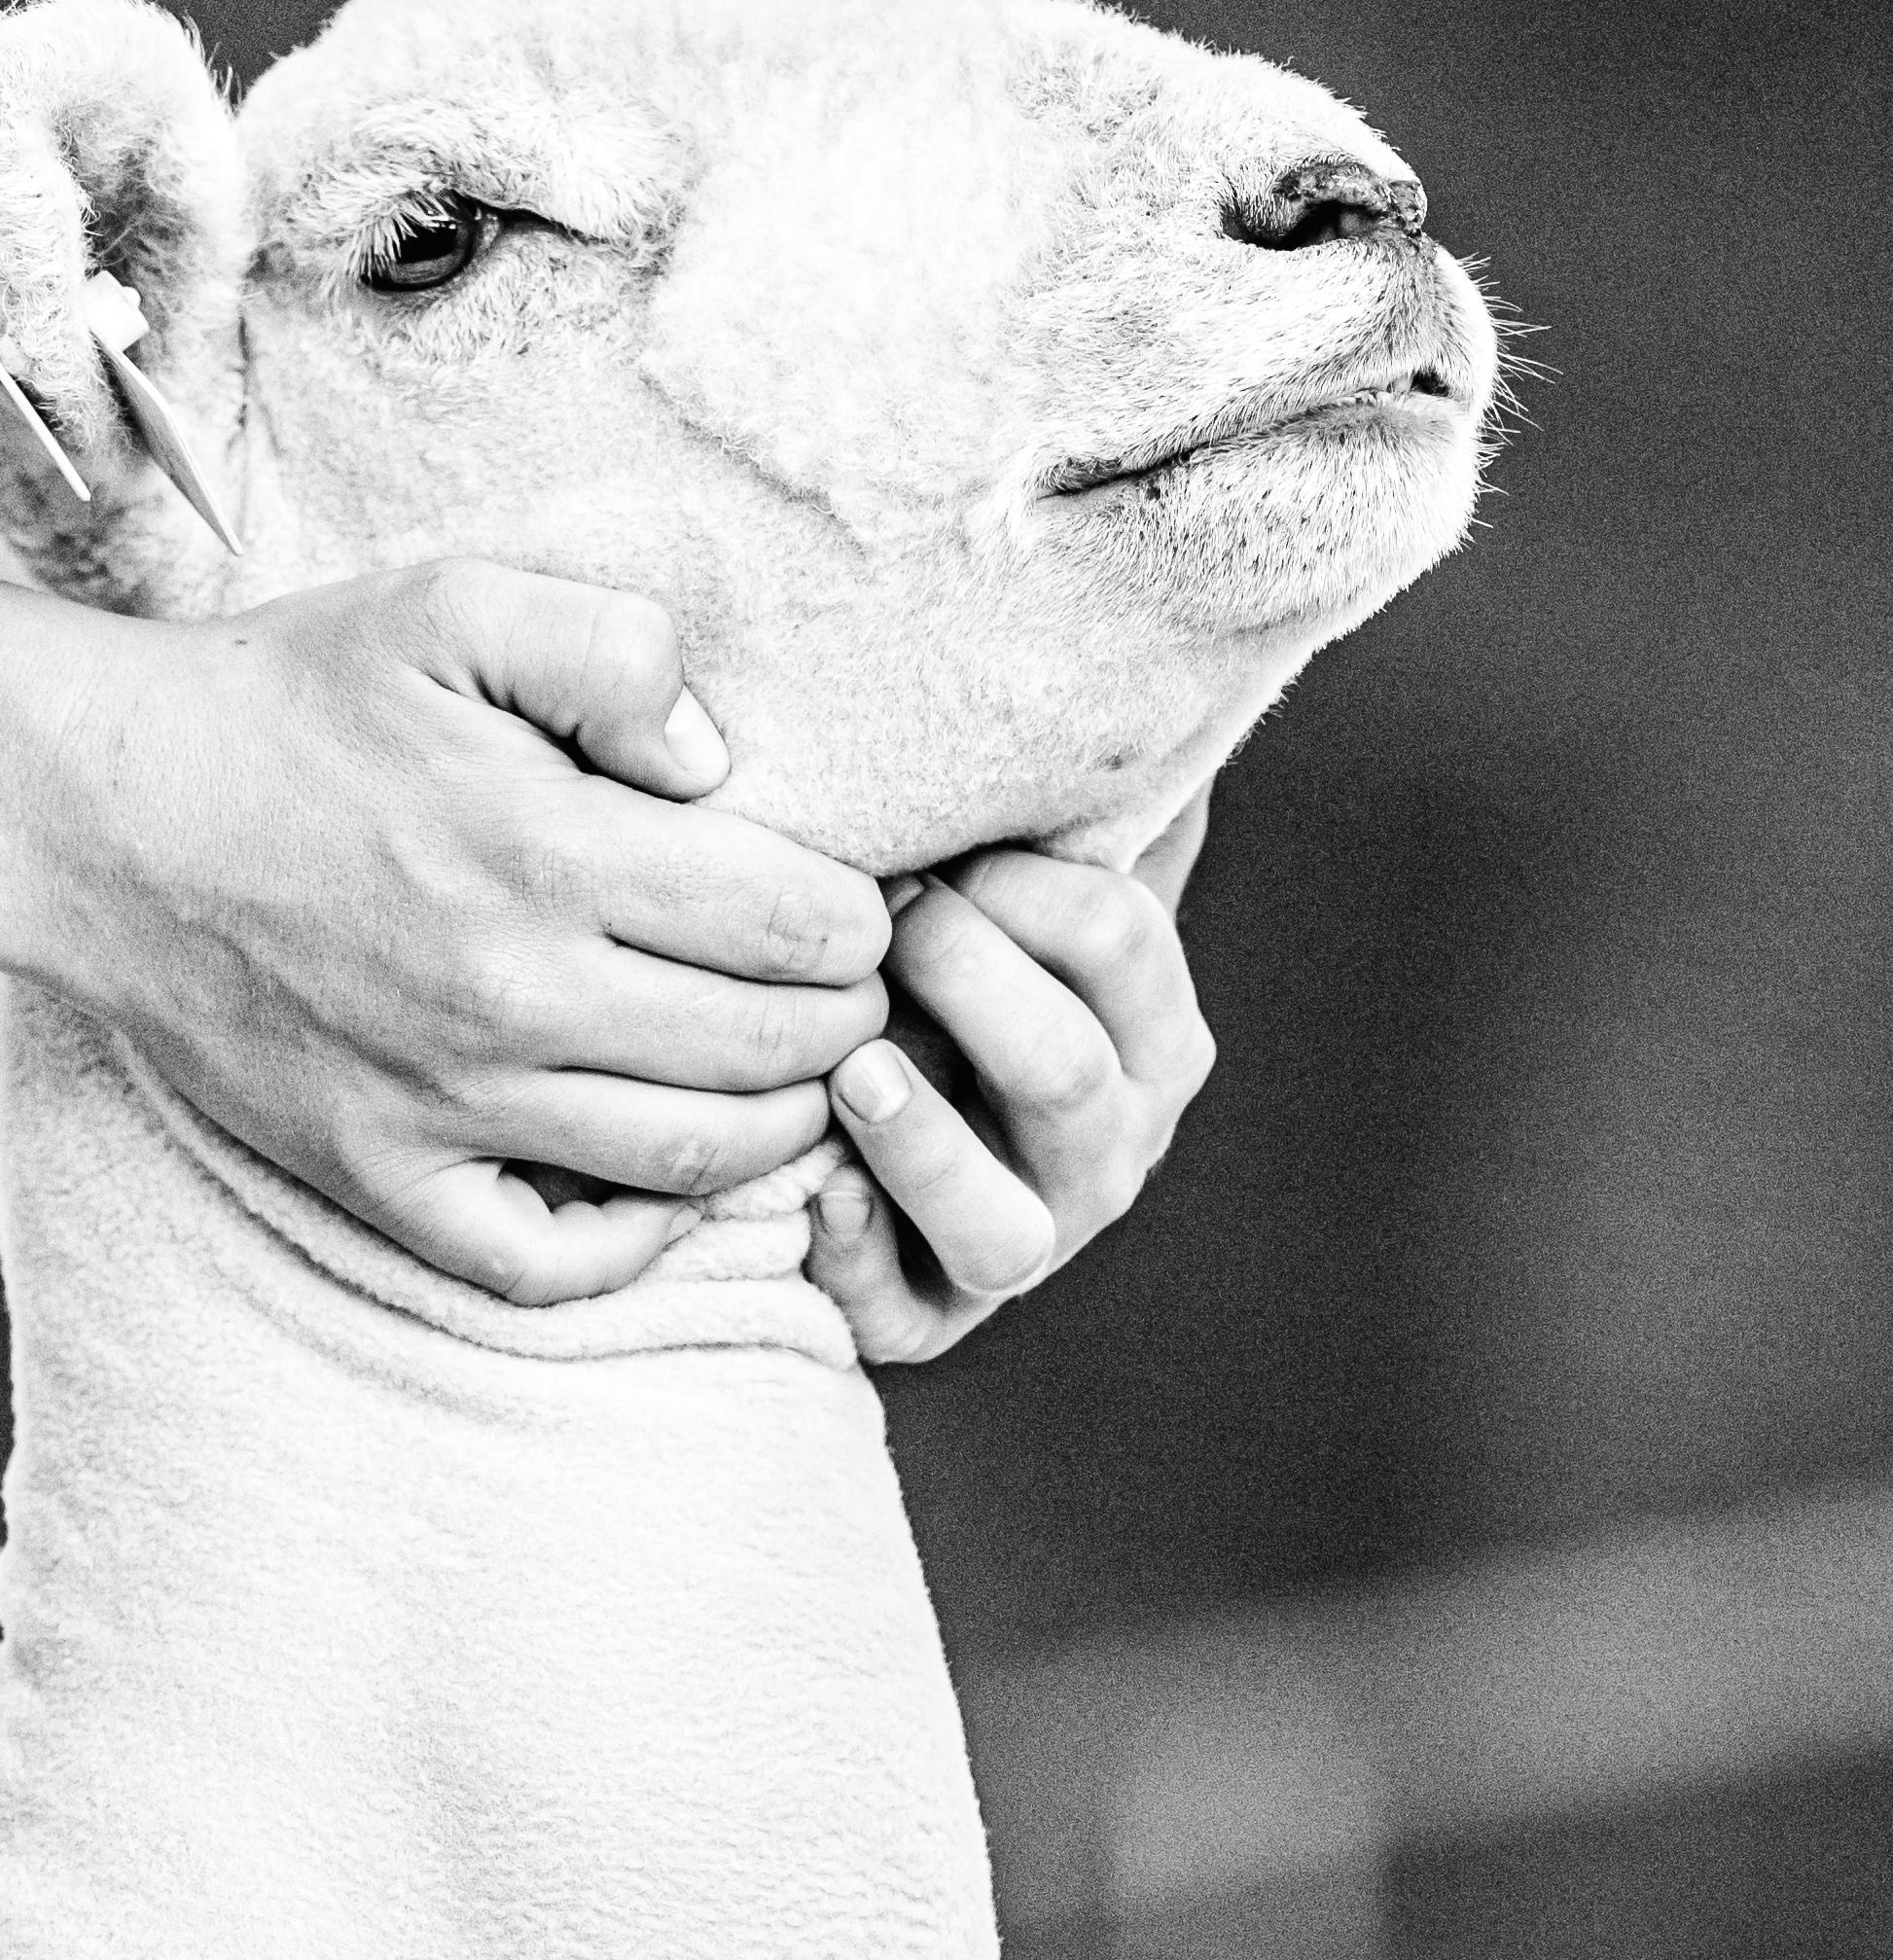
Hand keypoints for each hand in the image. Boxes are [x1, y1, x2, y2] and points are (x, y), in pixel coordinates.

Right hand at [24, 560, 891, 1304]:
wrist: (104, 815)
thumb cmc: (288, 703)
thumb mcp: (453, 607)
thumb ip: (614, 650)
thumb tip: (718, 763)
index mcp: (548, 852)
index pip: (796, 924)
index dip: (861, 917)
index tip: (857, 902)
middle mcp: (512, 998)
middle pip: (770, 1051)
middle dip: (846, 1019)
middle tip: (851, 988)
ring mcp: (444, 1105)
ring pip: (692, 1160)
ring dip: (783, 1123)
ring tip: (792, 1072)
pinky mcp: (377, 1174)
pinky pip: (542, 1264)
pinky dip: (632, 1245)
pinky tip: (665, 1186)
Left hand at [805, 791, 1215, 1364]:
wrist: (866, 1114)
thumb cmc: (944, 952)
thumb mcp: (1008, 868)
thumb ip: (1060, 786)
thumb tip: (1136, 648)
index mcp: (1150, 1025)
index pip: (1120, 939)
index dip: (1030, 887)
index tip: (945, 845)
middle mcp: (1112, 1139)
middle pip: (1067, 1070)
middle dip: (970, 983)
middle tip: (883, 920)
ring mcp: (1030, 1234)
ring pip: (1009, 1221)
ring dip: (928, 1146)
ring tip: (855, 1070)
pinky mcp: (932, 1310)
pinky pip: (908, 1308)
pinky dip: (860, 1254)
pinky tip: (810, 1194)